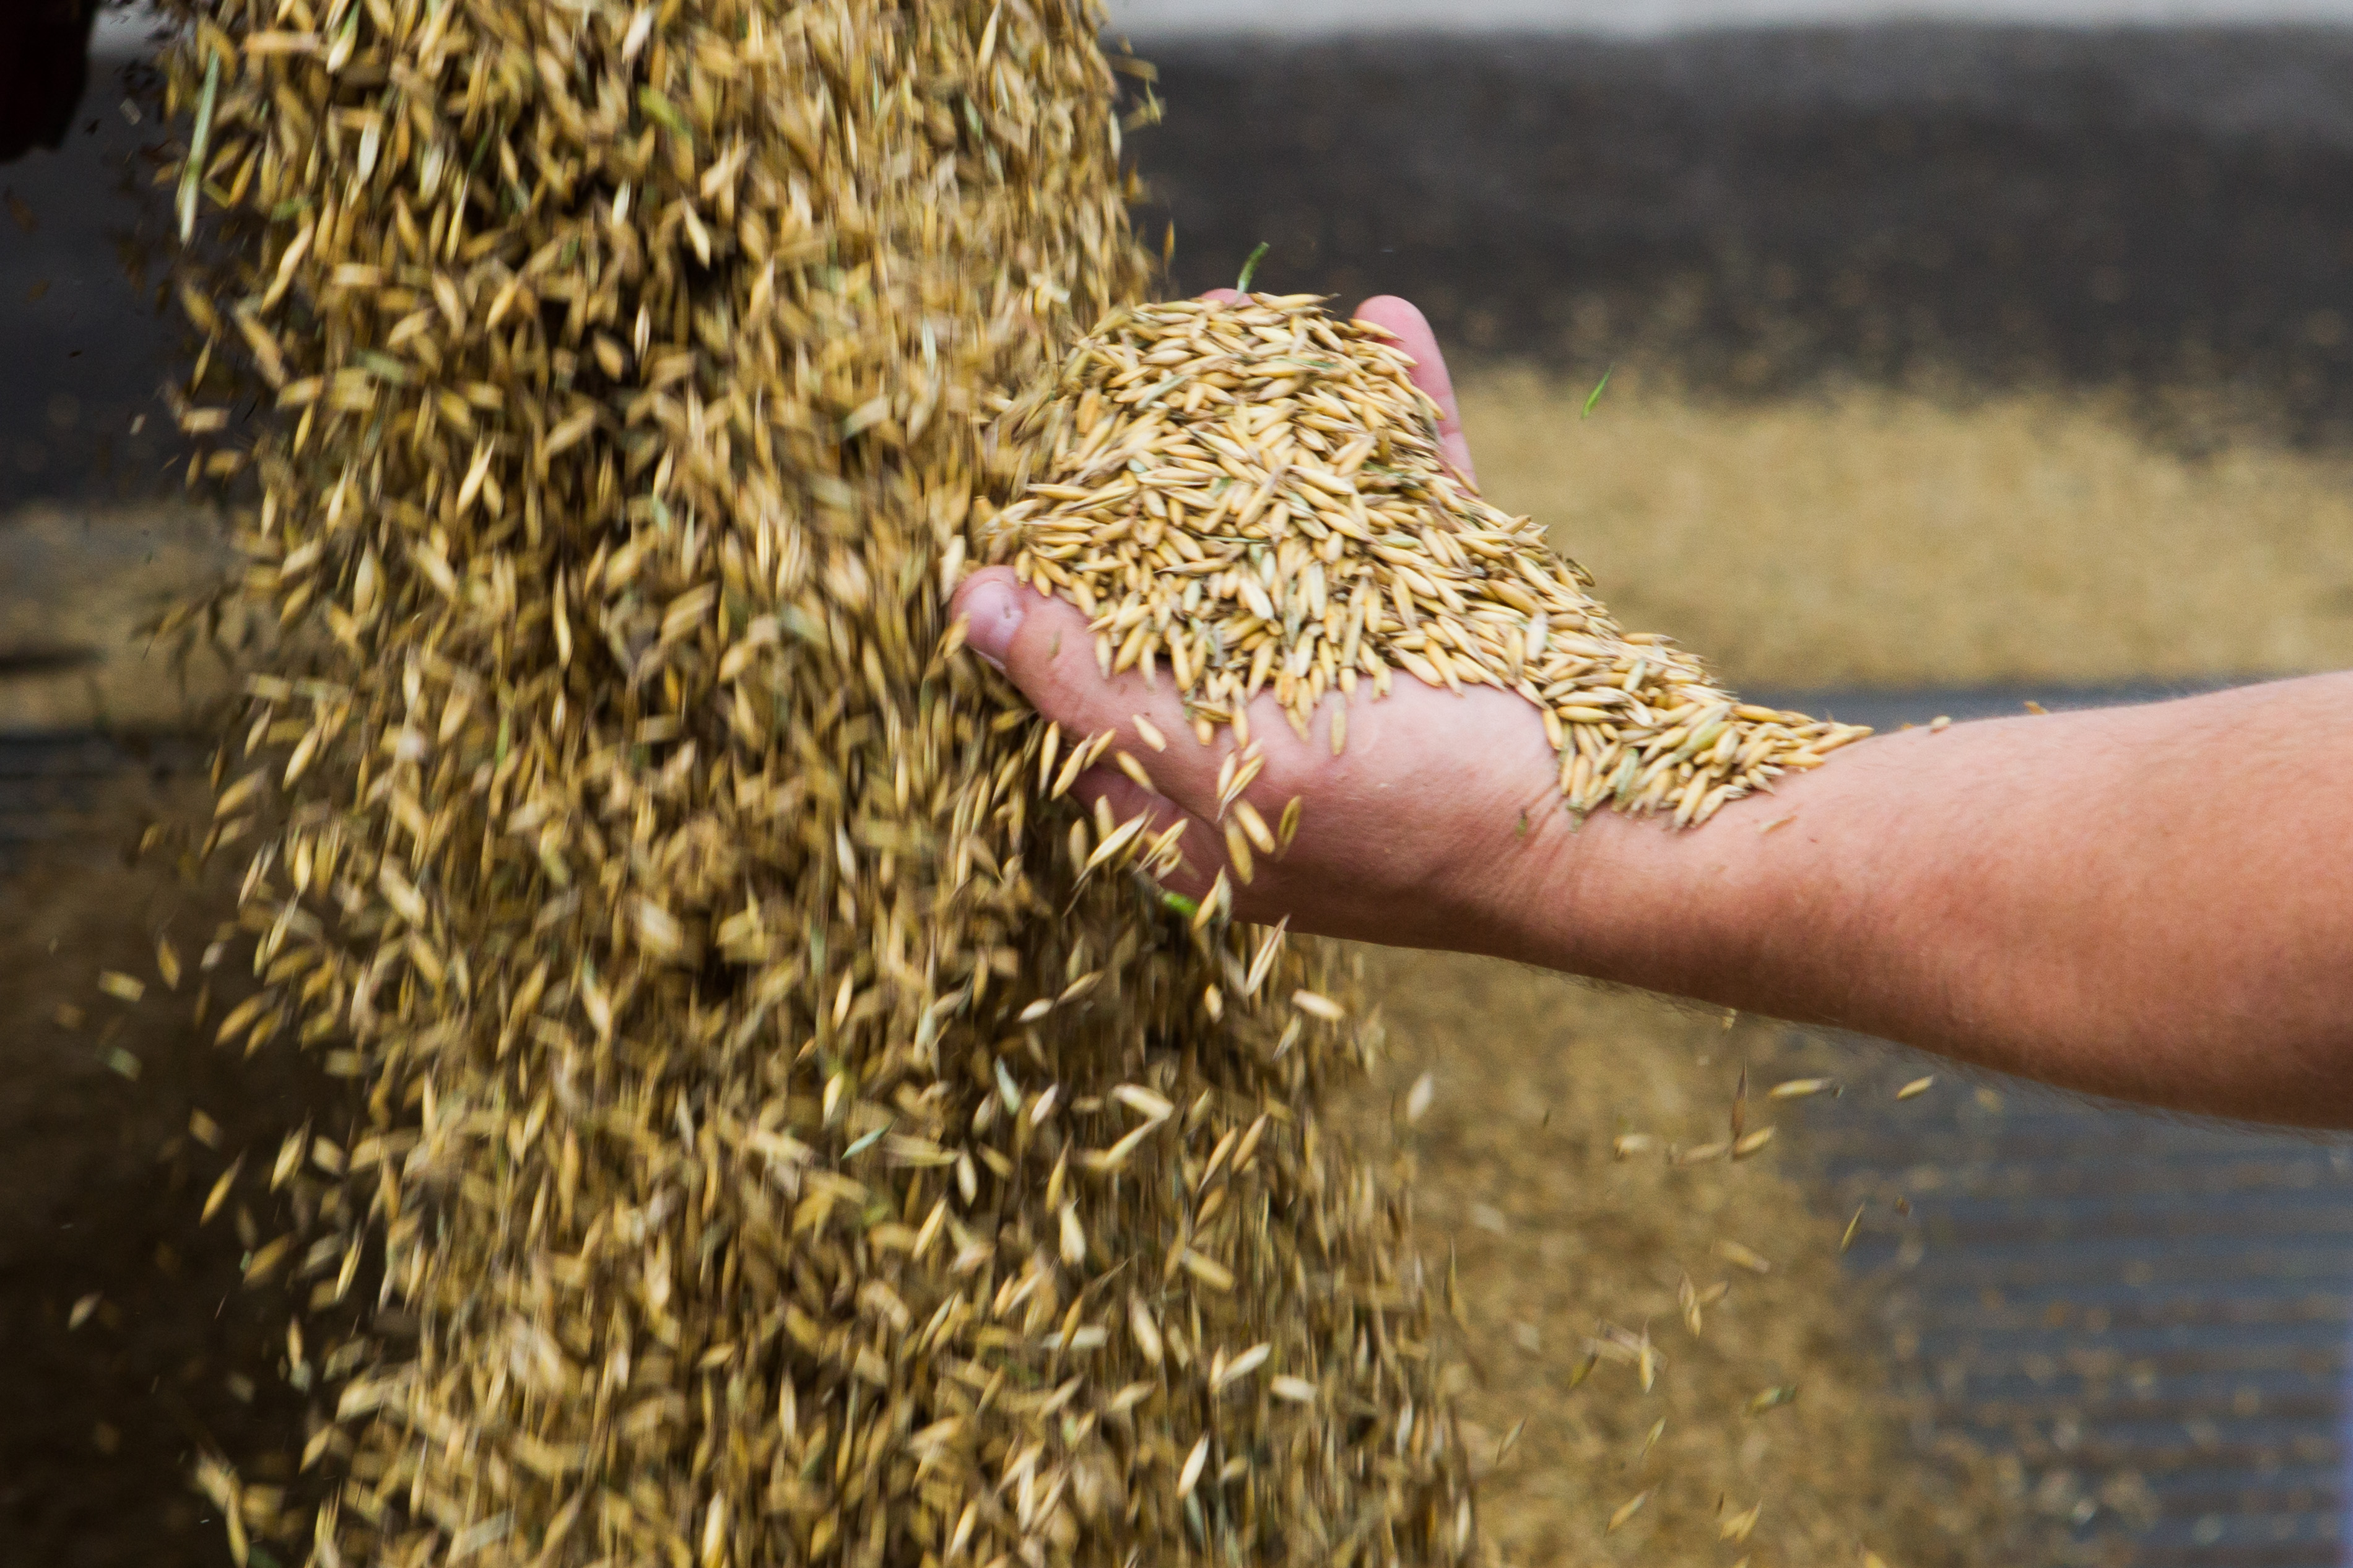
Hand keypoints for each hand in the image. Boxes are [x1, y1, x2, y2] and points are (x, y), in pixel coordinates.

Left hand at [952, 296, 1633, 960]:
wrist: (1639, 829)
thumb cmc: (1425, 824)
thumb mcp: (1228, 763)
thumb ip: (1093, 685)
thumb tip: (971, 607)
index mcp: (1194, 802)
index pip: (1090, 677)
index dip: (1065, 573)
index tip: (1048, 467)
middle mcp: (1272, 736)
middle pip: (1193, 580)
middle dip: (1171, 464)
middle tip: (1153, 360)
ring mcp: (1372, 675)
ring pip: (1302, 528)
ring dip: (1281, 419)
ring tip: (1256, 319)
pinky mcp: (1463, 624)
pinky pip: (1415, 509)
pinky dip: (1402, 424)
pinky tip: (1387, 332)